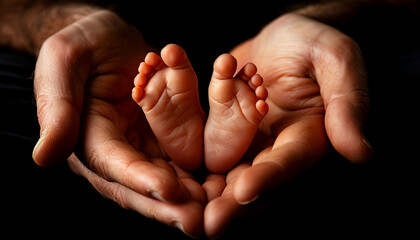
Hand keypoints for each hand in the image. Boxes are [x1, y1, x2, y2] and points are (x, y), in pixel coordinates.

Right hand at [32, 10, 204, 236]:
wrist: (110, 37)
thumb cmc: (83, 44)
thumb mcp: (64, 62)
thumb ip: (57, 106)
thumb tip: (44, 157)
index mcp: (88, 136)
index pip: (113, 164)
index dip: (140, 179)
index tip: (168, 190)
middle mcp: (116, 150)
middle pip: (141, 185)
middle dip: (169, 205)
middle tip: (198, 220)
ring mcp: (141, 146)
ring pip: (165, 179)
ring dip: (189, 199)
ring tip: (215, 209)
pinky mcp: (163, 137)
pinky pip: (182, 159)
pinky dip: (200, 174)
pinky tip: (221, 184)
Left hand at [204, 13, 372, 237]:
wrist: (286, 38)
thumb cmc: (316, 42)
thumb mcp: (336, 59)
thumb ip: (347, 101)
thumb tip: (361, 153)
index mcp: (309, 136)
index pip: (290, 162)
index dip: (269, 177)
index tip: (244, 190)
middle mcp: (279, 150)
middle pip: (257, 182)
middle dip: (232, 204)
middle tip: (207, 224)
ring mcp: (252, 145)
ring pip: (230, 178)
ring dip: (208, 198)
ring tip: (184, 214)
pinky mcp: (228, 135)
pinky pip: (209, 156)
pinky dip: (192, 173)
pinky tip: (170, 186)